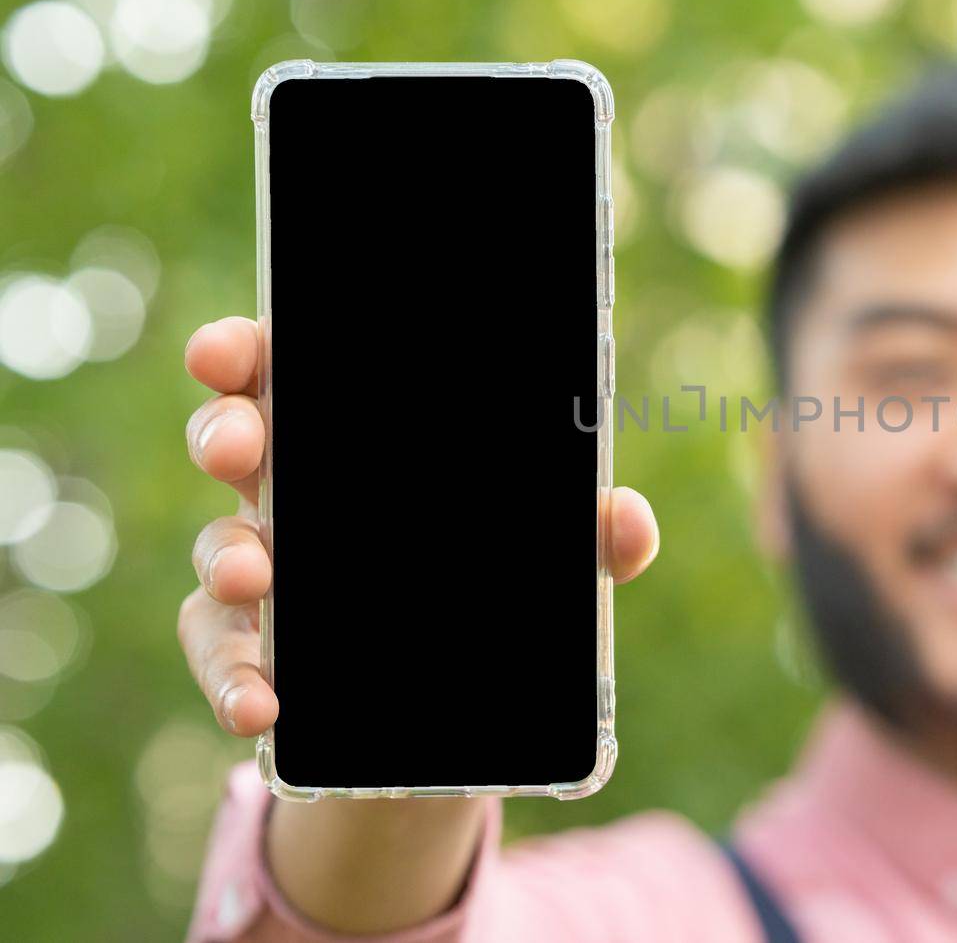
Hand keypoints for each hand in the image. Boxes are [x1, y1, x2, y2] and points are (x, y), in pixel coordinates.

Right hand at [177, 316, 659, 736]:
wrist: (452, 711)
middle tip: (239, 450)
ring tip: (257, 580)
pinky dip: (234, 680)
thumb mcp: (552, 562)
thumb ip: (594, 537)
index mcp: (360, 445)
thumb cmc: (494, 592)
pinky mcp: (251, 651)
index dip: (248, 352)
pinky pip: (224, 657)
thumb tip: (628, 520)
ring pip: (221, 549)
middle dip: (223, 433)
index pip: (289, 374)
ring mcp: (265, 574)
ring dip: (229, 560)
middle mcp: (297, 496)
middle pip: (235, 441)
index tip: (226, 352)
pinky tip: (262, 704)